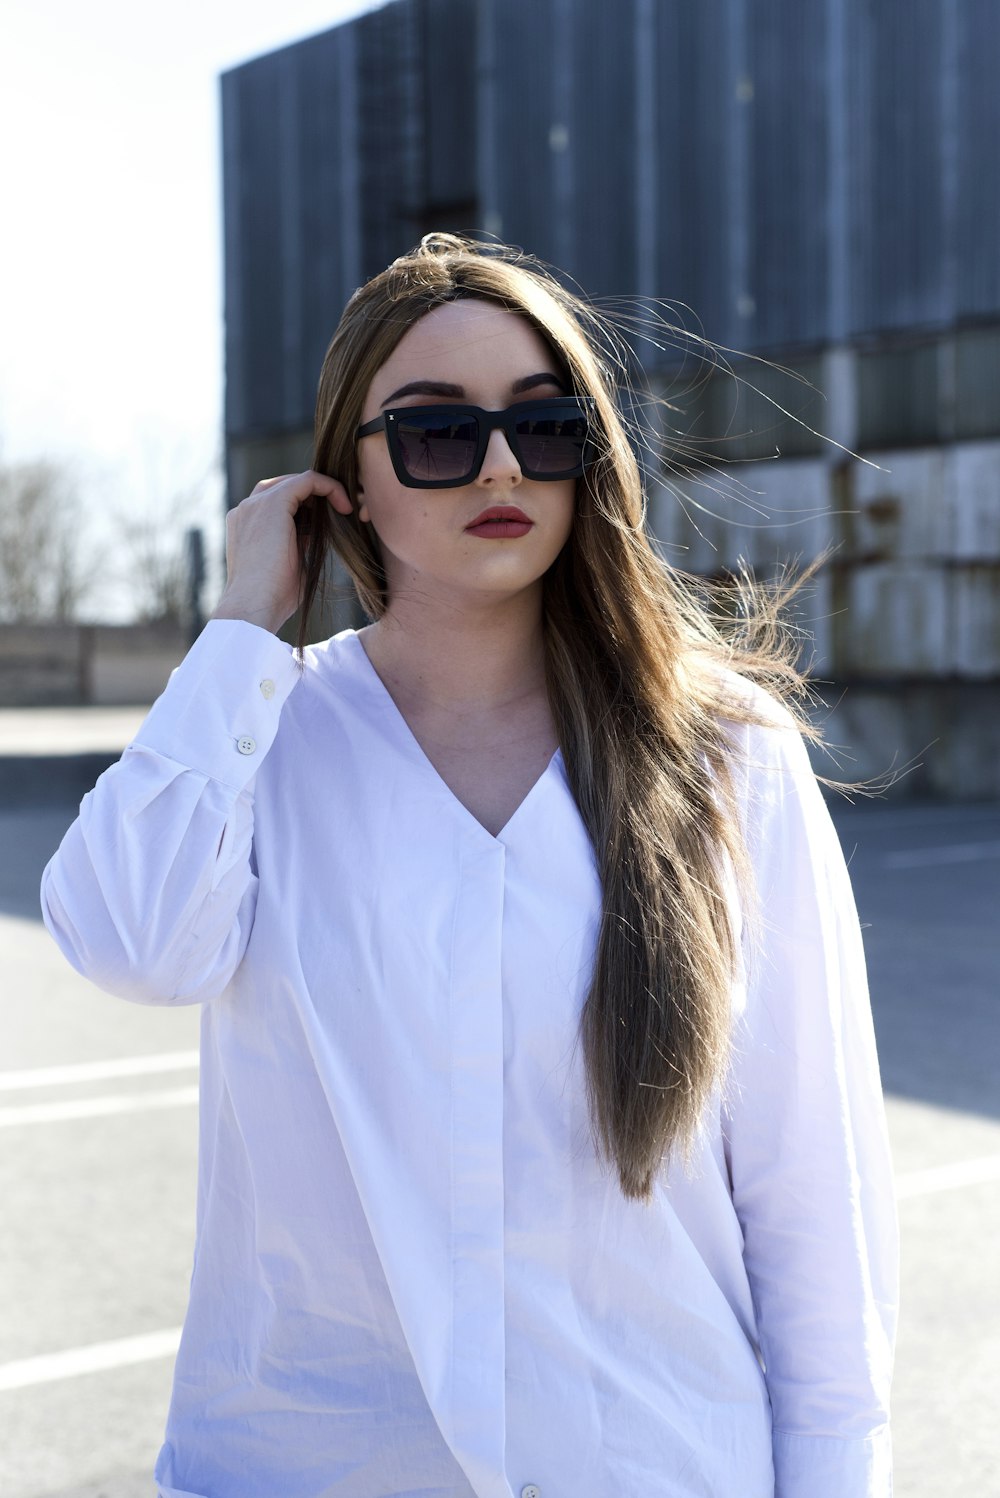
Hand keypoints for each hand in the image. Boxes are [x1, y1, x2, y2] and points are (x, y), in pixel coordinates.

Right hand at [209, 471, 351, 633]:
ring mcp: (255, 504)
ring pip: (296, 482)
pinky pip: (306, 481)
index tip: (331, 522)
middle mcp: (247, 510)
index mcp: (246, 525)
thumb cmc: (272, 598)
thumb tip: (319, 534)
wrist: (253, 607)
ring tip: (345, 510)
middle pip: (285, 487)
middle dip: (316, 497)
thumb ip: (299, 544)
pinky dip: (328, 487)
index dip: (308, 507)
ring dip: (323, 492)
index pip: (278, 503)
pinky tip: (345, 506)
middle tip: (342, 511)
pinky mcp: (272, 503)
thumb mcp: (289, 565)